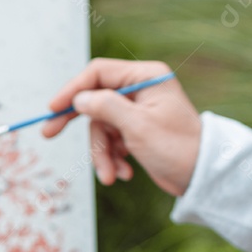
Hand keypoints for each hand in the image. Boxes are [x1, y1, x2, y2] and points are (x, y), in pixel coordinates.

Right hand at [42, 59, 201, 195]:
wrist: (202, 178)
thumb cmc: (177, 148)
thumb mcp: (137, 127)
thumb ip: (106, 107)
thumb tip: (80, 99)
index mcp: (146, 76)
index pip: (99, 73)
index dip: (73, 90)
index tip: (53, 109)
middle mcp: (141, 88)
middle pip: (95, 99)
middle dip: (78, 123)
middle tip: (48, 133)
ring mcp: (138, 110)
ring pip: (101, 126)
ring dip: (102, 153)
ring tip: (111, 176)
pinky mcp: (137, 130)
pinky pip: (112, 139)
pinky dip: (113, 158)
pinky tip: (124, 174)